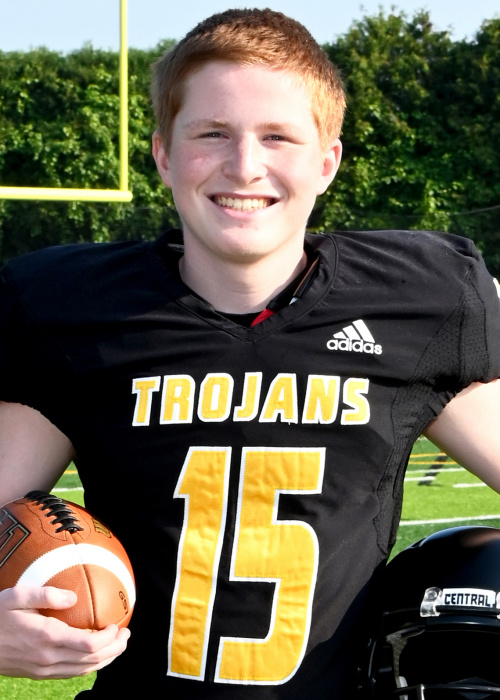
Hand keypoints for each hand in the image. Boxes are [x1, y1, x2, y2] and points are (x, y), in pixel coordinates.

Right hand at [0, 586, 129, 678]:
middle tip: (127, 634)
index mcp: (47, 638)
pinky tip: (94, 654)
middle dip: (115, 649)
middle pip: (91, 661)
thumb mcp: (17, 596)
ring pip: (83, 670)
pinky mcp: (38, 673)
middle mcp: (48, 658)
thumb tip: (73, 597)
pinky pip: (71, 673)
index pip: (89, 645)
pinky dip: (89, 665)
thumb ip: (46, 594)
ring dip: (105, 659)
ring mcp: (43, 669)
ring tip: (118, 644)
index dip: (110, 638)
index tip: (119, 624)